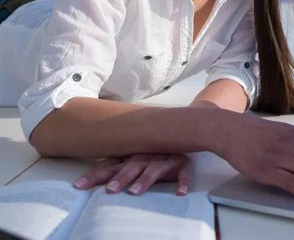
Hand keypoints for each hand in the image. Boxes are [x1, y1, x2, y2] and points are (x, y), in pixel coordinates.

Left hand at [73, 153, 193, 195]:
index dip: (95, 175)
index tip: (78, 186)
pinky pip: (184, 172)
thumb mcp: (132, 158)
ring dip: (144, 180)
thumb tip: (85, 182)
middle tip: (110, 190)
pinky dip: (182, 181)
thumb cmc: (153, 152)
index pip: (110, 165)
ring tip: (134, 192)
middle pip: (131, 166)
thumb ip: (115, 168)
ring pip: (154, 169)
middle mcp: (145, 156)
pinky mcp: (182, 163)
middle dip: (120, 178)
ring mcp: (164, 159)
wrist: (183, 132)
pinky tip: (180, 192)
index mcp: (130, 156)